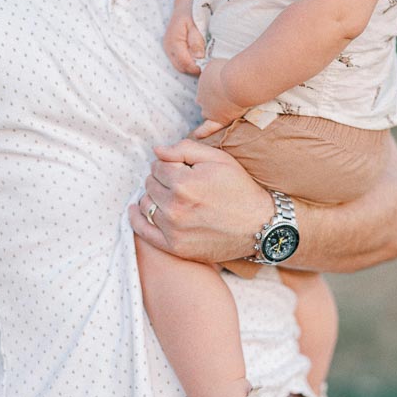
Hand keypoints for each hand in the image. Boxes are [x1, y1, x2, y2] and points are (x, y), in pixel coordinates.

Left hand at [129, 137, 272, 262]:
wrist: (259, 226)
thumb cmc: (239, 189)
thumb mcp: (218, 159)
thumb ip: (184, 149)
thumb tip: (156, 150)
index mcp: (184, 183)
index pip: (158, 165)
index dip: (170, 164)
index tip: (183, 168)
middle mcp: (175, 208)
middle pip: (150, 184)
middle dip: (162, 179)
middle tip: (181, 183)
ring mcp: (173, 230)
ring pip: (146, 204)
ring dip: (154, 197)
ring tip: (173, 196)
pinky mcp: (174, 247)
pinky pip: (143, 230)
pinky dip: (137, 218)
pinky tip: (137, 210)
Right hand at [163, 7, 204, 75]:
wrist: (186, 4)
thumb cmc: (193, 12)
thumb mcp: (197, 24)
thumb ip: (197, 40)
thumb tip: (199, 56)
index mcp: (173, 41)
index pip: (185, 63)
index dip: (198, 68)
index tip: (210, 66)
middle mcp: (168, 47)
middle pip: (182, 67)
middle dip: (195, 68)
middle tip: (209, 64)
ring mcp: (168, 49)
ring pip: (181, 66)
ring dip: (193, 66)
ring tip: (205, 61)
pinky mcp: (172, 50)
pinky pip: (180, 62)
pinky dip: (190, 62)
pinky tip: (199, 57)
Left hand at [196, 59, 245, 129]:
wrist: (237, 82)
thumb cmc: (230, 70)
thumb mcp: (216, 64)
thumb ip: (212, 70)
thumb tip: (211, 72)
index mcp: (202, 82)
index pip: (205, 87)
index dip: (214, 87)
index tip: (222, 86)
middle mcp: (202, 97)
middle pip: (203, 100)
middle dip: (211, 99)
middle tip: (223, 97)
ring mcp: (209, 110)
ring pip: (207, 113)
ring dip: (212, 112)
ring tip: (221, 111)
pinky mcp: (219, 119)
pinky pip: (208, 128)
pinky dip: (203, 131)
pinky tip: (197, 135)